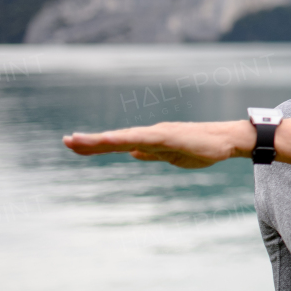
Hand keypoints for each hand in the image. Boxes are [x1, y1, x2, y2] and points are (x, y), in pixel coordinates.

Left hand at [63, 120, 250, 168]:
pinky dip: (123, 139)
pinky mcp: (167, 135)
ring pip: (123, 137)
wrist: (227, 141)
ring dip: (99, 140)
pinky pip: (141, 138)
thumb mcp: (172, 156)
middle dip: (89, 141)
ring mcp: (158, 133)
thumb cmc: (203, 148)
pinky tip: (109, 140)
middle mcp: (150, 134)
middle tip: (64, 142)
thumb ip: (152, 153)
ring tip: (76, 141)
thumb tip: (132, 153)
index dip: (96, 145)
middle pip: (115, 138)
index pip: (118, 143)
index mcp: (150, 140)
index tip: (74, 145)